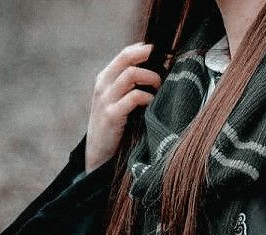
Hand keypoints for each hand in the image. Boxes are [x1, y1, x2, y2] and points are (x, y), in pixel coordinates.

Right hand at [85, 42, 162, 172]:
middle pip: (126, 58)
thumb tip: (160, 73)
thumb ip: (130, 87)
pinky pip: (134, 98)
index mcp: (105, 79)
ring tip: (160, 88)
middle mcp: (103, 85)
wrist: (98, 154)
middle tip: (168, 63)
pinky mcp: (111, 115)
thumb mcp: (117, 102)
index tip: (163, 53)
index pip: (125, 54)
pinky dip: (147, 98)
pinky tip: (152, 104)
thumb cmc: (114, 127)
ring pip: (131, 74)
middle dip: (149, 56)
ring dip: (151, 78)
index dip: (144, 49)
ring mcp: (106, 100)